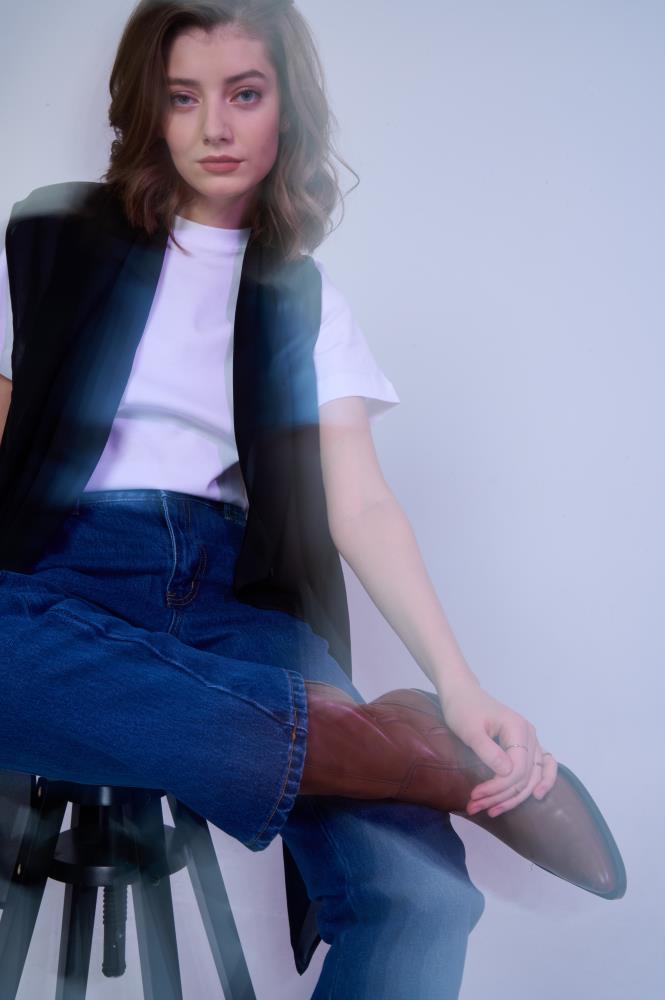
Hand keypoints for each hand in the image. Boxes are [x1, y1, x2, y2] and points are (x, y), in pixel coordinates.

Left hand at [437, 679, 557, 816]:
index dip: (498, 787)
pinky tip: (536, 796)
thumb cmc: (462, 708)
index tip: (475, 795)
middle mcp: (530, 735)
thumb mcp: (469, 729)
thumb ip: (488, 750)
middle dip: (501, 796)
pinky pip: (542, 766)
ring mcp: (530, 740)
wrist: (461, 693)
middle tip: (475, 807)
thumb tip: (508, 773)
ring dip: (514, 797)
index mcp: (518, 729)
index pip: (517, 769)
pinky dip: (541, 782)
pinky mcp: (524, 745)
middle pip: (525, 777)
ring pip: (533, 776)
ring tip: (491, 810)